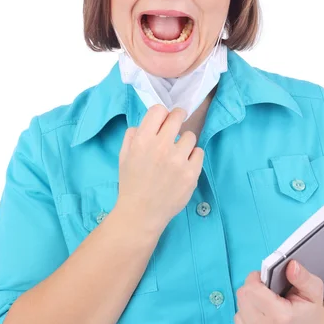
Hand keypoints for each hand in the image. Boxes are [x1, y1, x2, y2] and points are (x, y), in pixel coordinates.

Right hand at [115, 105, 203, 233]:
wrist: (141, 213)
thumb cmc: (131, 182)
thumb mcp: (124, 155)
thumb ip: (133, 134)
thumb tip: (150, 122)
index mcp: (142, 140)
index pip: (159, 110)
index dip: (161, 114)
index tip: (164, 120)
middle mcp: (161, 147)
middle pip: (178, 116)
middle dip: (177, 119)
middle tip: (176, 127)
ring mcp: (178, 160)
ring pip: (190, 136)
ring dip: (184, 142)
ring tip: (177, 154)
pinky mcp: (191, 173)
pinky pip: (199, 152)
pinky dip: (193, 157)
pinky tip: (184, 165)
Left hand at [234, 260, 323, 323]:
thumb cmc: (311, 316)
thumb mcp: (314, 294)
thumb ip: (302, 277)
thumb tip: (291, 265)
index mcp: (280, 318)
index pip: (251, 287)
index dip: (258, 278)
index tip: (267, 279)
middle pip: (243, 295)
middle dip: (253, 287)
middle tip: (269, 291)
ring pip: (239, 306)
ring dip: (250, 300)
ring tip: (267, 303)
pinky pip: (238, 318)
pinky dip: (247, 313)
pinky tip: (262, 314)